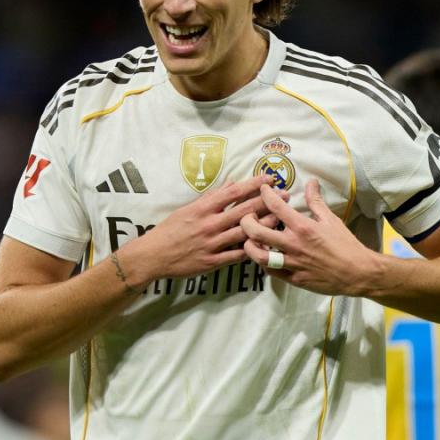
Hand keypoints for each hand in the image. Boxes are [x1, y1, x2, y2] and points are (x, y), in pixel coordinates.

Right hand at [123, 174, 286, 285]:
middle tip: (286, 194)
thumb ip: (211, 198)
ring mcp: (212, 244)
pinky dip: (253, 249)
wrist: (153, 256)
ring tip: (282, 217)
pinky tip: (267, 244)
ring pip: (245, 232)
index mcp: (203, 208)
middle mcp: (209, 224)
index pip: (233, 192)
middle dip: (267, 201)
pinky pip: (237, 254)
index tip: (269, 178)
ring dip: (266, 224)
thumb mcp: (188, 209)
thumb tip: (231, 184)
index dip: (253, 184)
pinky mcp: (213, 262)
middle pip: (244, 210)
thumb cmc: (170, 229)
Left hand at [241, 178, 382, 295]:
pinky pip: (270, 271)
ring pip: (258, 255)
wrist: (357, 273)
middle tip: (247, 216)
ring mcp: (292, 263)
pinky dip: (263, 262)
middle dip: (246, 221)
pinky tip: (264, 254)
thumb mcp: (331, 219)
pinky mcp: (293, 279)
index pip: (275, 206)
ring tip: (250, 238)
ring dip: (249, 245)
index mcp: (303, 227)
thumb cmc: (345, 244)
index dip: (264, 194)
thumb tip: (310, 182)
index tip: (262, 190)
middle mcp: (294, 244)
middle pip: (256, 232)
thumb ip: (316, 201)